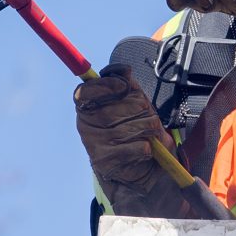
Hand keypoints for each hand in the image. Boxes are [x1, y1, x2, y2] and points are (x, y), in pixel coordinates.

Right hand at [74, 64, 175, 195]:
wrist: (140, 165)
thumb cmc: (135, 126)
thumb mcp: (134, 101)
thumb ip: (128, 84)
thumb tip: (124, 70)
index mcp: (87, 106)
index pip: (85, 92)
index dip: (105, 86)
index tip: (123, 86)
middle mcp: (85, 124)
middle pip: (111, 110)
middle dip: (137, 108)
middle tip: (147, 111)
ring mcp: (93, 144)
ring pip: (125, 129)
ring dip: (146, 128)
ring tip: (150, 130)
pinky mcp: (105, 162)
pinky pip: (133, 148)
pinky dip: (146, 147)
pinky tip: (146, 148)